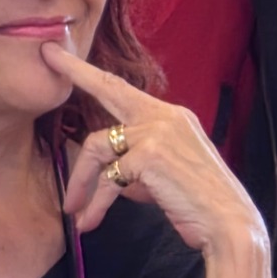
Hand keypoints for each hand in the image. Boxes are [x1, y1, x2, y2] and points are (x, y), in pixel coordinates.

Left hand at [40, 42, 269, 263]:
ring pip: (97, 147)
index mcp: (173, 116)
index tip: (66, 57)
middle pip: (109, 89)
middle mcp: (166, 116)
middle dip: (76, 70)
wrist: (229, 221)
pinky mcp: (150, 156)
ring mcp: (157, 132)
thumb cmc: (200, 202)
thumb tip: (111, 175)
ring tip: (72, 209)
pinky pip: (108, 179)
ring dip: (80, 182)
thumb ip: (137, 164)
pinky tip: (90, 221)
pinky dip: (96, 203)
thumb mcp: (166, 174)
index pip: (127, 90)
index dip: (93, 74)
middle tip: (47, 55)